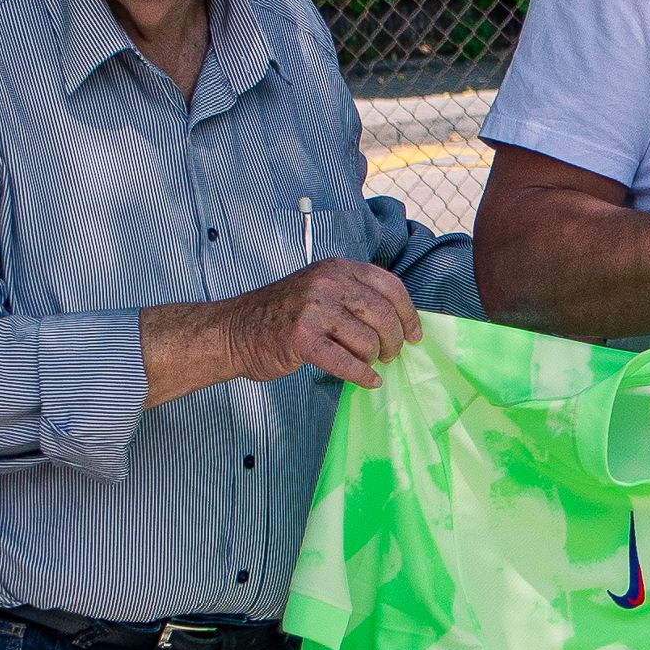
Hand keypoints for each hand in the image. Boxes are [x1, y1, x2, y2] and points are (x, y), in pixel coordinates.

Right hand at [145, 259, 420, 404]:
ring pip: (367, 341)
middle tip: (390, 355)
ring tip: (368, 364)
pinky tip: (367, 381)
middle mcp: (327, 283)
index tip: (415, 335)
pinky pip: (345, 362)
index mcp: (337, 268)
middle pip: (383, 315)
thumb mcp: (321, 290)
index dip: (408, 314)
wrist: (234, 331)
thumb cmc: (283, 315)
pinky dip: (362, 376)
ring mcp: (312, 309)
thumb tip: (400, 322)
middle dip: (394, 341)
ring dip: (374, 359)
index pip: (390, 286)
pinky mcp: (301, 338)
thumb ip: (355, 297)